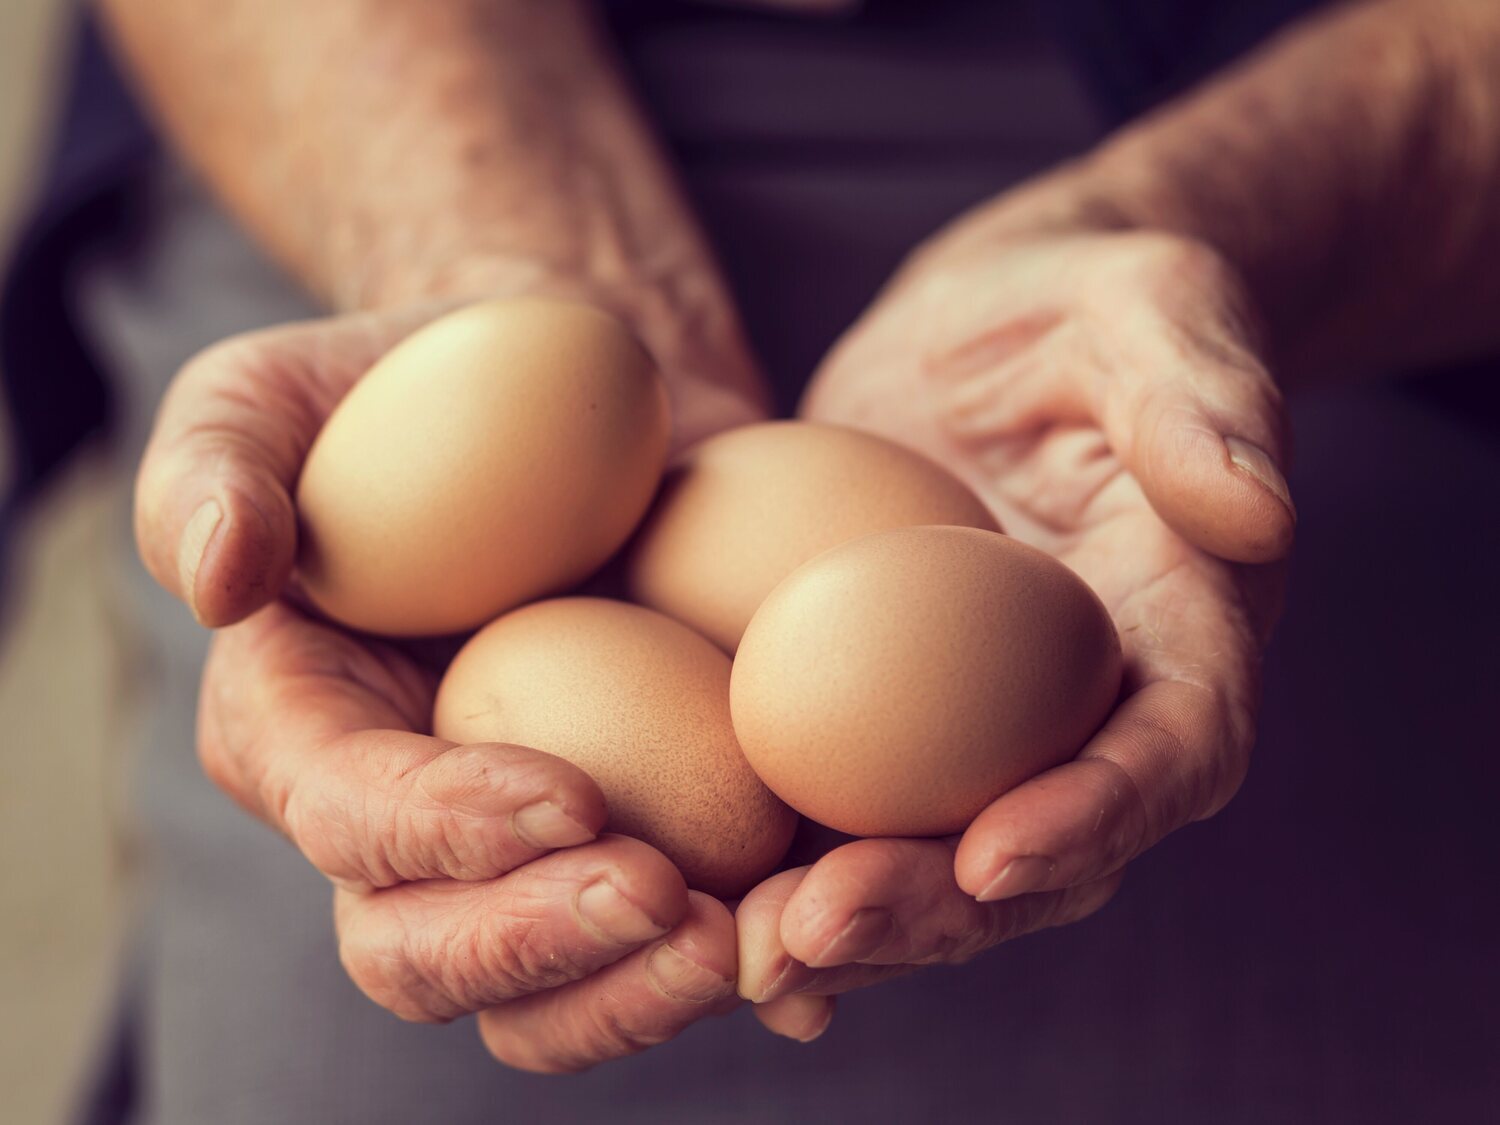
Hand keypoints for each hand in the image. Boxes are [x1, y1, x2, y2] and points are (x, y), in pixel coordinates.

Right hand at [135, 295, 765, 1070]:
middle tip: (667, 901)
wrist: (579, 393)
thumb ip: (216, 463)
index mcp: (301, 732)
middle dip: (539, 948)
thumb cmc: (414, 383)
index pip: (346, 817)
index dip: (441, 831)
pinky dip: (740, 971)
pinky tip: (807, 961)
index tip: (572, 797)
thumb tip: (219, 578)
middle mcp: (400, 823)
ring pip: (549, 991)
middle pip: (427, 956)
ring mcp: (522, 848)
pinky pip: (668, 941)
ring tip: (751, 944)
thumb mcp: (278, 390)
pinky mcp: (639, 831)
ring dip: (640, 992)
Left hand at [739, 212, 1292, 1039]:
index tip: (996, 853)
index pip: (1172, 750)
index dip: (1096, 815)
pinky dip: (784, 869)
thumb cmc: (1087, 304)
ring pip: (934, 860)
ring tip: (740, 949)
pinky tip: (700, 904)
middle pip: (1040, 850)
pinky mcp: (885, 713)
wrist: (988, 326)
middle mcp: (1089, 707)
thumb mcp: (1153, 308)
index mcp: (1181, 630)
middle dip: (938, 909)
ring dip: (849, 922)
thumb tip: (1254, 510)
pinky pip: (846, 808)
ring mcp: (982, 725)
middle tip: (817, 931)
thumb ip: (1203, 398)